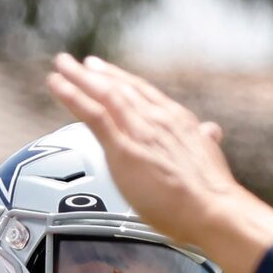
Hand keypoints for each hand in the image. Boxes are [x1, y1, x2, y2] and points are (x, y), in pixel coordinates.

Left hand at [45, 54, 272, 272]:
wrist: (213, 209)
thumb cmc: (212, 195)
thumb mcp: (209, 157)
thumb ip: (204, 141)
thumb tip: (211, 131)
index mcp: (177, 120)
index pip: (143, 93)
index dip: (122, 80)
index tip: (106, 72)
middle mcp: (157, 118)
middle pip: (120, 87)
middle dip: (96, 73)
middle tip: (75, 63)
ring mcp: (139, 131)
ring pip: (103, 94)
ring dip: (78, 78)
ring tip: (61, 66)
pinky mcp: (124, 147)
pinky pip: (92, 114)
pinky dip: (72, 97)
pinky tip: (58, 86)